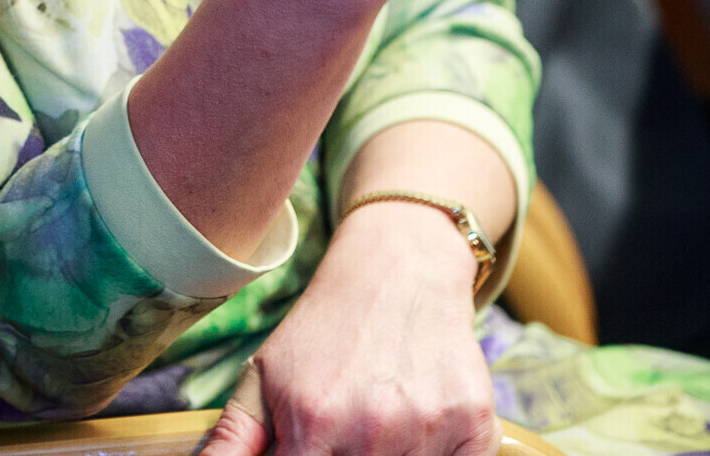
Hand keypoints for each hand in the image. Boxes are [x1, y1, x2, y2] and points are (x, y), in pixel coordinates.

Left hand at [197, 201, 498, 455]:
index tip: (308, 448)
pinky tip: (417, 430)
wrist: (397, 271)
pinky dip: (439, 455)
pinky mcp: (475, 425)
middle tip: (344, 432)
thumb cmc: (325, 331)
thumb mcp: (264, 375)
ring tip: (379, 421)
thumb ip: (233, 440)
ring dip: (390, 455)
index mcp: (312, 422)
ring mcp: (428, 429)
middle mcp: (371, 431)